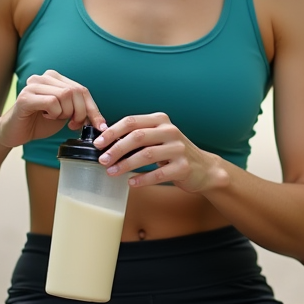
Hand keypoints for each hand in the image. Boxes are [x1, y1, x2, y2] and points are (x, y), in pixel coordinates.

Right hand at [0, 70, 106, 147]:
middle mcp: (44, 77)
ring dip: (65, 113)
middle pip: (76, 91)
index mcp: (54, 78)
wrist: (13, 132)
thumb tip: (100, 121)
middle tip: (73, 124)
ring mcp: (33, 85)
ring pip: (65, 95)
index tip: (100, 126)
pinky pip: (52, 102)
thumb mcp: (64, 115)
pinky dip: (54, 113)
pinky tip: (45, 116)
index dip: (93, 109)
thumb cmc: (38, 122)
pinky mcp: (25, 97)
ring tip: (55, 118)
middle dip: (80, 113)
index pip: (82, 90)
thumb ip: (79, 110)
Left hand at [93, 112, 224, 193]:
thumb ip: (138, 136)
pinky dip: (142, 179)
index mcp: (160, 120)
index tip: (98, 142)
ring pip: (146, 154)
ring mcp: (178, 149)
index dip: (112, 131)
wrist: (204, 168)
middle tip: (103, 160)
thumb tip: (107, 142)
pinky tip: (131, 183)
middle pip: (137, 136)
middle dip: (116, 148)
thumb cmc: (174, 152)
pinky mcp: (183, 167)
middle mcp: (170, 131)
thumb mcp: (158, 138)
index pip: (132, 121)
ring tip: (112, 172)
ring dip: (126, 164)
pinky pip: (158, 174)